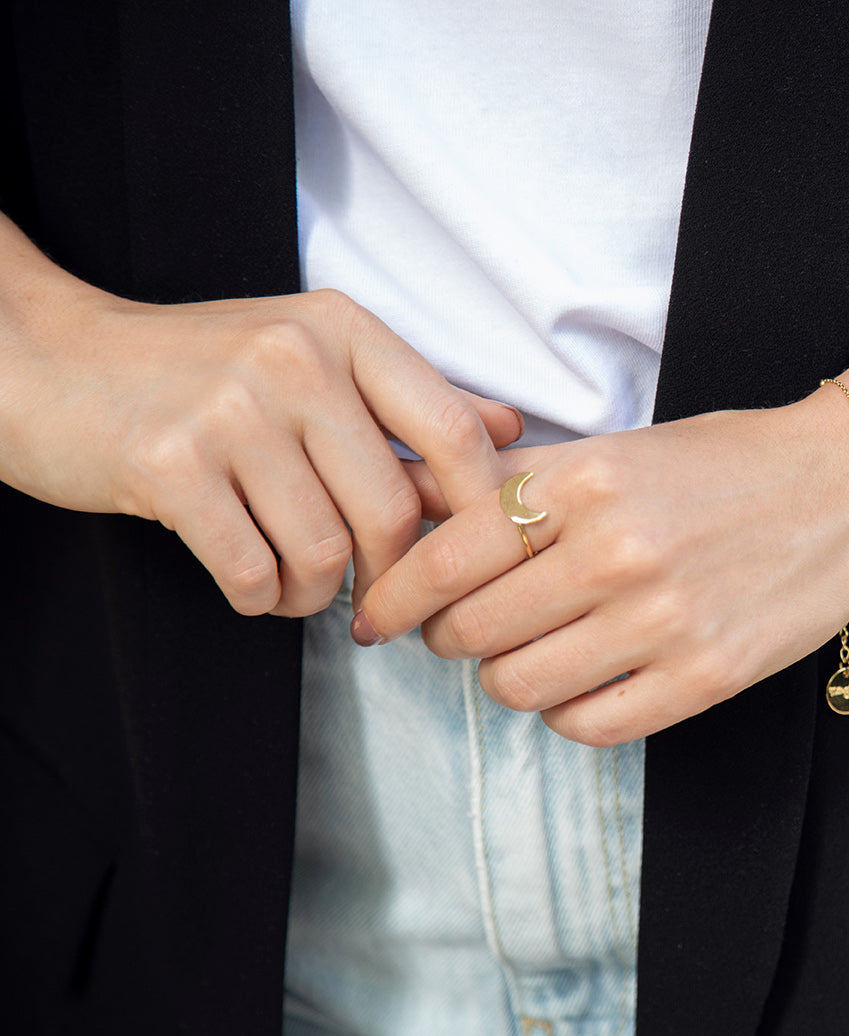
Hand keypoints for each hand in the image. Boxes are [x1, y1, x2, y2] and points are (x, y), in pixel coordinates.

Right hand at [0, 217, 520, 614]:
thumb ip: (410, 398)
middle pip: (393, 510)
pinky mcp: (169, 464)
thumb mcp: (311, 355)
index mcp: (343, 330)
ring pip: (325, 550)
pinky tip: (251, 583)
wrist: (46, 360)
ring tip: (293, 582)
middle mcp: (294, 359)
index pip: (453, 431)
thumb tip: (512, 432)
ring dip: (316, 592)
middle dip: (391, 576)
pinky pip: (252, 569)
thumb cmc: (196, 369)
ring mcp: (229, 409)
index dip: (479, 512)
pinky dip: (261, 597)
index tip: (475, 561)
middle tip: (374, 600)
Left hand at [355, 396, 848, 745]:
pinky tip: (582, 682)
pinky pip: (588, 726)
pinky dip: (566, 712)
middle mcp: (617, 551)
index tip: (379, 616)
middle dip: (448, 637)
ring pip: (520, 686)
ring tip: (531, 652)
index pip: (447, 557)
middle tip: (464, 630)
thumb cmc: (726, 464)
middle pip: (472, 630)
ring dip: (507, 676)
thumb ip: (516, 482)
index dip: (396, 595)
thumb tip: (413, 506)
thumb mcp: (617, 450)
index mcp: (587, 482)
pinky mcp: (704, 675)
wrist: (847, 489)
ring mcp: (664, 620)